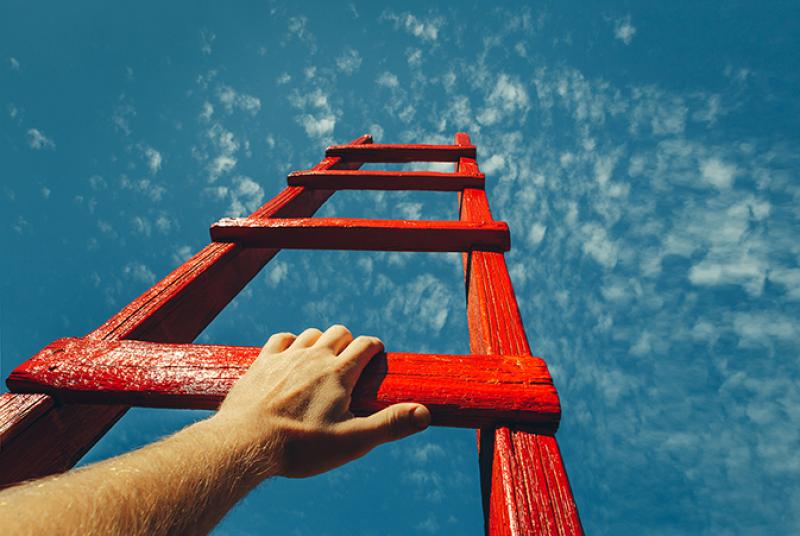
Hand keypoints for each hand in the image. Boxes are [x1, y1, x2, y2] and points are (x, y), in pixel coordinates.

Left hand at [214, 325, 430, 478]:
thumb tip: (424, 413)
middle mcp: (314, 357)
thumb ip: (389, 425)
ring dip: (321, 342)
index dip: (374, 348)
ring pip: (311, 334)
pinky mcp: (262, 363)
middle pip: (339, 333)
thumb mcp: (352, 441)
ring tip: (322, 361)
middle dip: (349, 342)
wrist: (245, 443)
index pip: (365, 345)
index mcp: (338, 373)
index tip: (376, 358)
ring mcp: (286, 358)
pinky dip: (291, 343)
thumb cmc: (300, 446)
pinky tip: (291, 357)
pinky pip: (282, 339)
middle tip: (350, 363)